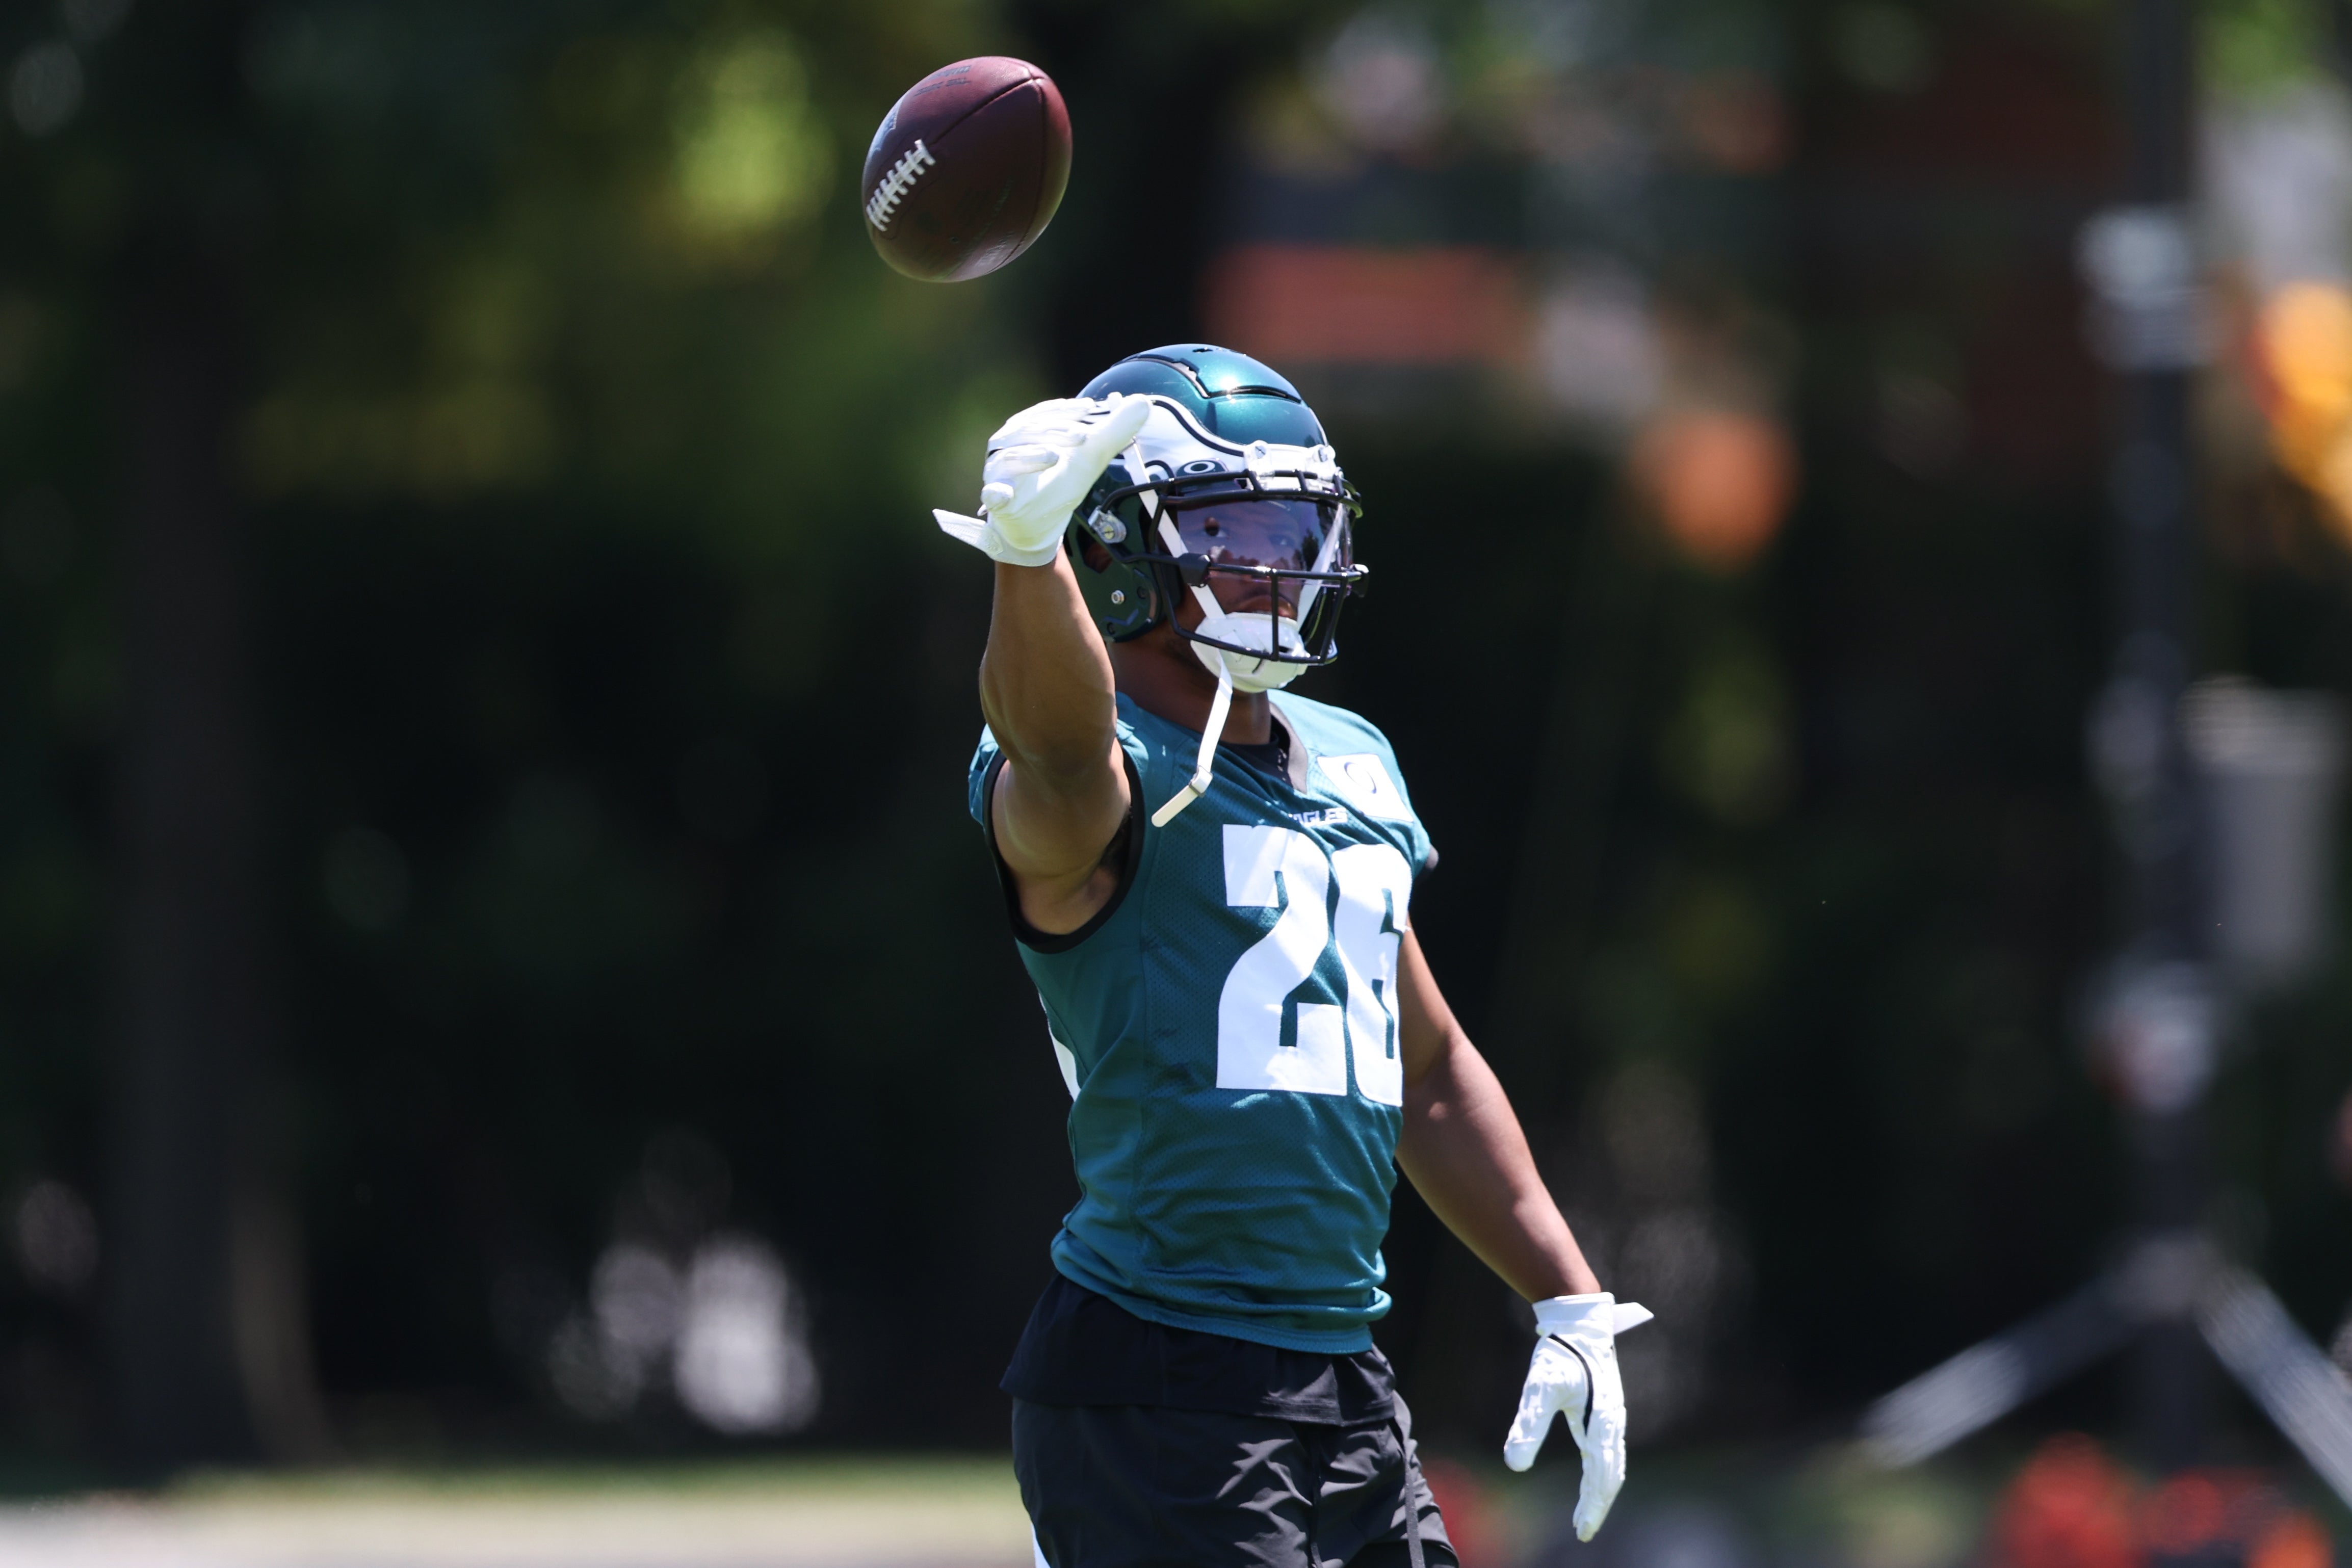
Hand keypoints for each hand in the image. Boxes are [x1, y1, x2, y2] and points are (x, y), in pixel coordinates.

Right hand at [934, 395, 1151, 566]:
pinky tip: (1002, 495)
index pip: (1046, 413)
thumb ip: (1115, 430)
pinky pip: (992, 493)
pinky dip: (996, 493)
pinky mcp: (995, 498)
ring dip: (1031, 456)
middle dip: (1055, 431)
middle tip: (1083, 437)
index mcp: (1029, 428)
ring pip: (1011, 457)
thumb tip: (1144, 403)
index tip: (1090, 409)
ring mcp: (999, 471)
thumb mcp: (1092, 457)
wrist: (1039, 524)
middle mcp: (1008, 444)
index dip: (1067, 410)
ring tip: (1055, 457)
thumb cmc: (1059, 483)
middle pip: (1028, 431)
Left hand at [1502, 1293, 1652, 1540]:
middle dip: (1597, 1505)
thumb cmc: (1559, 1351)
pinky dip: (1603, 1471)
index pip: (1600, 1477)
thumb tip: (1514, 1465)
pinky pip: (1610, 1449)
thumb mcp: (1538, 1388)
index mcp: (1603, 1424)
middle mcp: (1613, 1423)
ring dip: (1601, 1490)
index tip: (1581, 1531)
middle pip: (1611, 1475)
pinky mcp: (1607, 1408)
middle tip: (1582, 1530)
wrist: (1578, 1319)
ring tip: (1586, 1511)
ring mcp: (1613, 1415)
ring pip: (1613, 1464)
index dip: (1591, 1507)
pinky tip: (1592, 1475)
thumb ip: (1528, 1426)